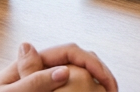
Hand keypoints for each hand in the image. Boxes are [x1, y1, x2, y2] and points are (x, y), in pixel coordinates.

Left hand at [0, 42, 117, 91]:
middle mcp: (33, 70)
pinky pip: (64, 88)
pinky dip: (80, 89)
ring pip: (72, 74)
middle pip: (74, 60)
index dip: (91, 62)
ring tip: (105, 91)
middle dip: (97, 70)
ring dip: (91, 79)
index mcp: (26, 64)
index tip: (105, 79)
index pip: (68, 52)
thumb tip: (63, 70)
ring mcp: (36, 82)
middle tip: (113, 88)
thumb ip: (33, 81)